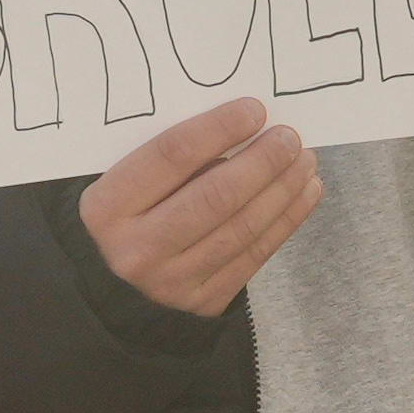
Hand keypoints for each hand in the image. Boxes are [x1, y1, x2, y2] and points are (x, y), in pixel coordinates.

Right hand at [77, 101, 318, 318]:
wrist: (112, 292)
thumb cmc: (125, 219)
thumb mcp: (125, 186)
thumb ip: (171, 162)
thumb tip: (243, 130)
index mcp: (108, 207)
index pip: (171, 156)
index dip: (218, 129)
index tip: (255, 110)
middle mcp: (137, 248)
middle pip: (214, 196)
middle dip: (261, 162)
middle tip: (289, 137)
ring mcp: (171, 282)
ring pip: (241, 229)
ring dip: (282, 190)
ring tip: (305, 161)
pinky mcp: (203, 302)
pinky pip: (254, 256)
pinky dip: (286, 221)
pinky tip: (305, 193)